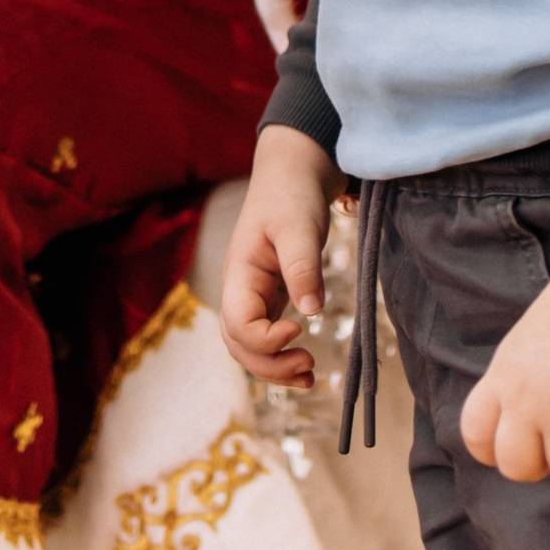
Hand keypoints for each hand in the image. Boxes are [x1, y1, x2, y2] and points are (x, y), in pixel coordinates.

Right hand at [220, 125, 340, 385]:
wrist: (293, 174)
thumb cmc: (292, 196)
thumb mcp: (299, 227)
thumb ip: (303, 268)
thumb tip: (311, 313)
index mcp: (238, 273)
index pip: (237, 323)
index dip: (265, 338)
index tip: (299, 326)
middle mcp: (239, 290)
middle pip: (238, 344)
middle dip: (269, 364)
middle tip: (309, 365)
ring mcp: (252, 296)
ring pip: (248, 347)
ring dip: (274, 368)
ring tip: (309, 376)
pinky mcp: (270, 298)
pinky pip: (266, 337)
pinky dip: (281, 357)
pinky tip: (307, 367)